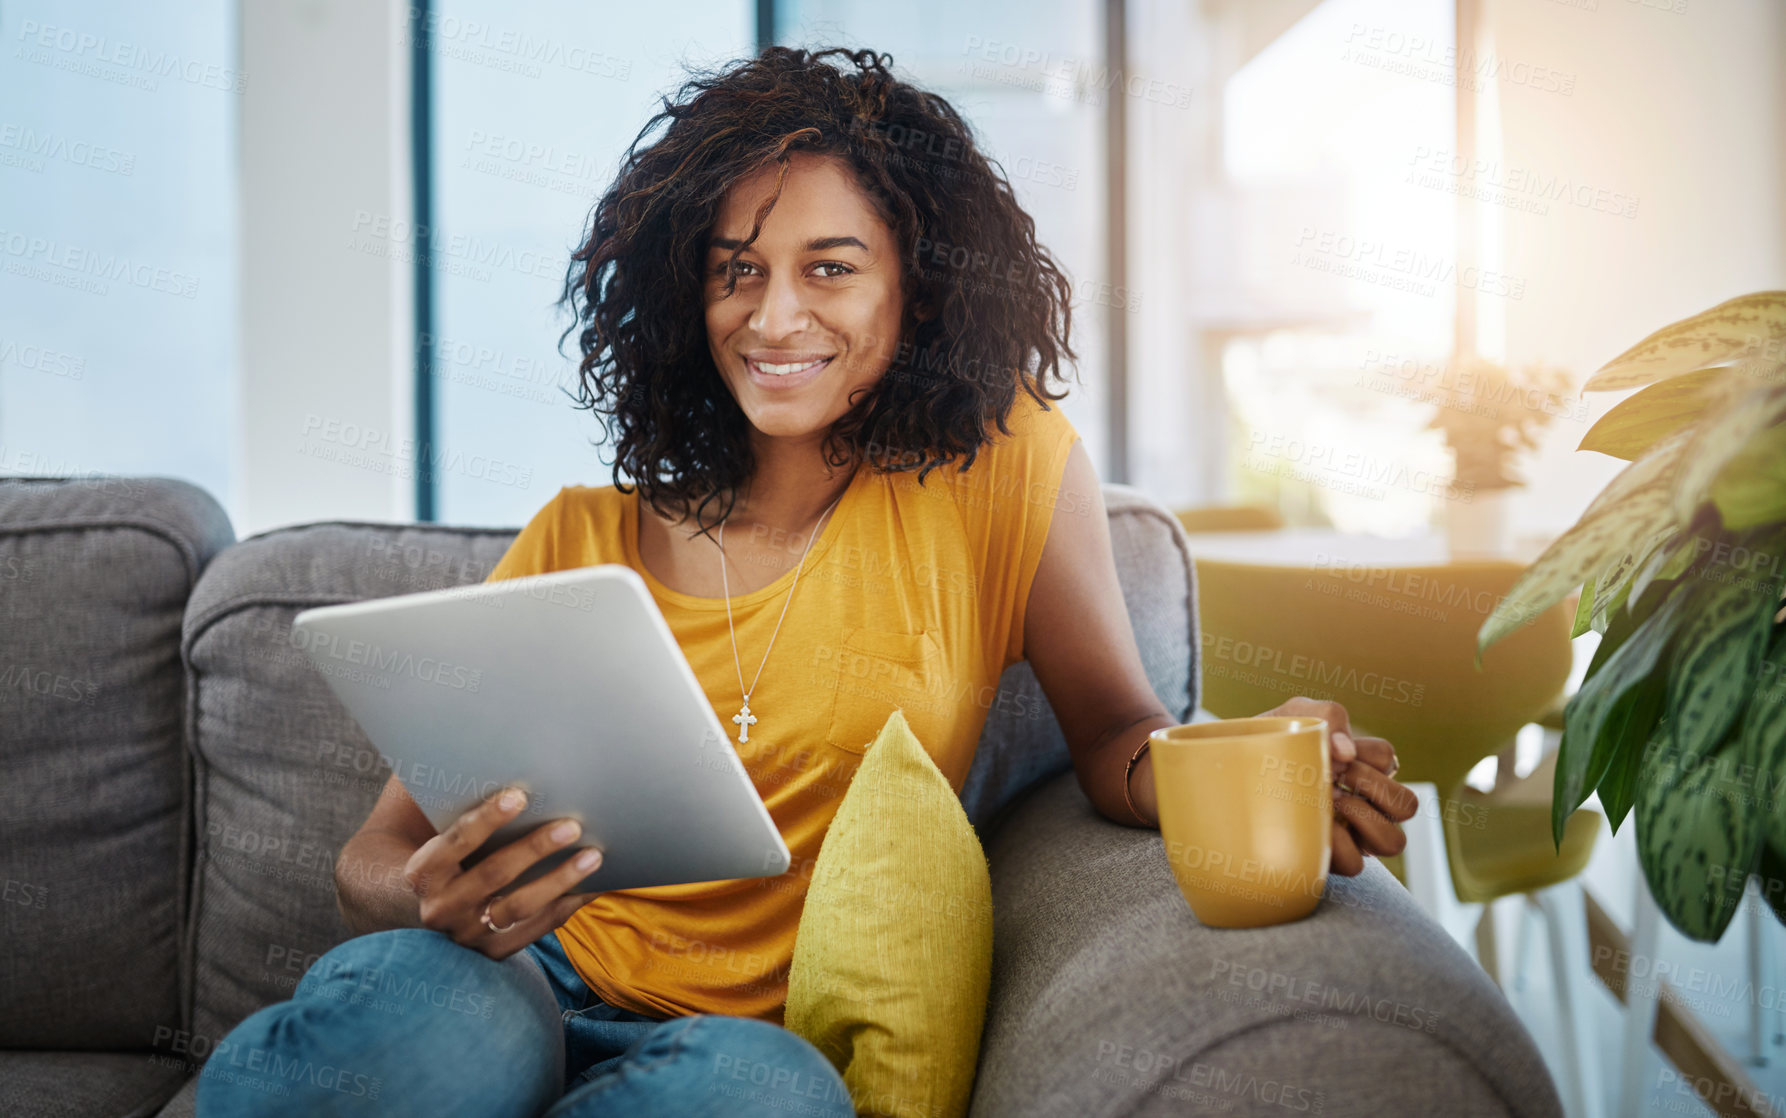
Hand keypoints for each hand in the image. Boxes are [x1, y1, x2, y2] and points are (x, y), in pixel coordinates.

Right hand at [403, 785, 602, 959]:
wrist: (426, 905)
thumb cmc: (447, 852)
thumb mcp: (437, 828)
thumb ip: (455, 795)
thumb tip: (491, 744)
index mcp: (422, 872)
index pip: (454, 842)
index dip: (485, 819)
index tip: (518, 795)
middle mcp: (440, 907)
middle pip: (492, 874)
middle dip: (534, 848)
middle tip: (572, 825)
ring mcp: (467, 934)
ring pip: (518, 907)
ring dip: (558, 880)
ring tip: (593, 855)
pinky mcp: (494, 951)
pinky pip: (537, 928)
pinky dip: (568, 905)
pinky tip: (595, 884)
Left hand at [1259, 697, 1417, 876]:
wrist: (1230, 773)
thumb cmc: (1271, 742)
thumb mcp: (1296, 716)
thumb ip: (1328, 716)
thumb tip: (1346, 752)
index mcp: (1362, 766)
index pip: (1388, 760)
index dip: (1366, 757)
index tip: (1334, 756)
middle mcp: (1366, 803)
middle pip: (1406, 804)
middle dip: (1371, 788)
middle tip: (1334, 780)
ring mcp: (1353, 835)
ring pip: (1393, 842)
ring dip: (1364, 820)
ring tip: (1329, 804)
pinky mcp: (1331, 860)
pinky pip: (1355, 864)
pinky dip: (1338, 845)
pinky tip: (1313, 826)